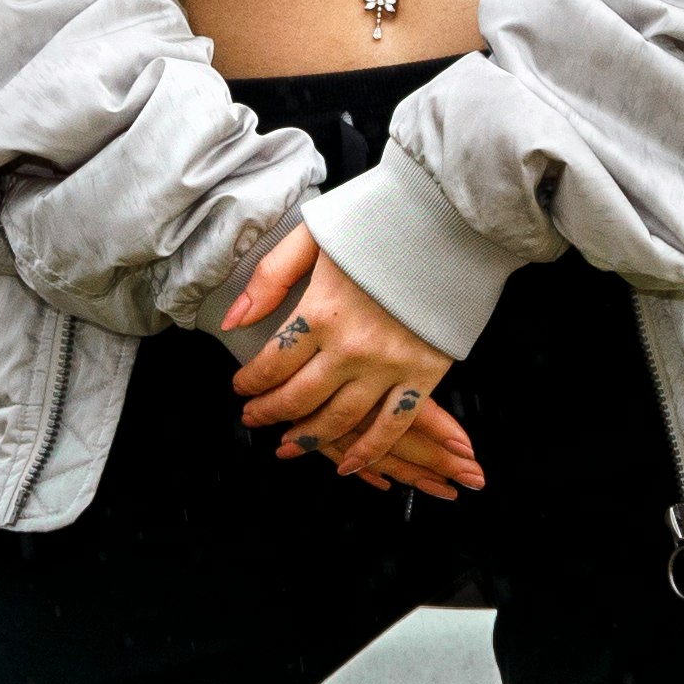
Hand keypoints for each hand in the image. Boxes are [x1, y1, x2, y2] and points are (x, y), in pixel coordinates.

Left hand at [222, 229, 480, 496]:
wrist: (450, 219)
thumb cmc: (379, 220)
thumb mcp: (314, 236)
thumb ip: (270, 279)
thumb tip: (233, 323)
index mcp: (321, 312)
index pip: (272, 364)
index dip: (251, 383)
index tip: (241, 389)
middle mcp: (351, 348)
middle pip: (300, 398)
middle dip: (269, 414)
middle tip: (254, 420)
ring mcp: (390, 366)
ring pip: (340, 420)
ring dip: (309, 439)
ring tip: (288, 446)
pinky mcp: (424, 374)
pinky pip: (392, 425)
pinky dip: (369, 451)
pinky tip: (347, 464)